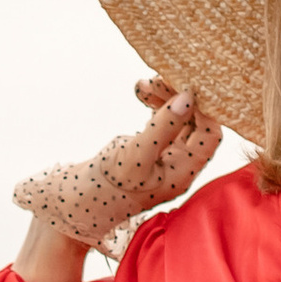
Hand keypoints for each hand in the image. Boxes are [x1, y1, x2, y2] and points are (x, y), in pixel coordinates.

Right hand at [12, 77, 222, 261]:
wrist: (71, 204)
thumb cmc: (102, 188)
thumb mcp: (133, 156)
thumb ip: (162, 127)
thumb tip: (188, 98)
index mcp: (183, 173)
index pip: (209, 135)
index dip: (203, 108)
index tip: (184, 85)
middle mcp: (179, 165)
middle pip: (195, 123)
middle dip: (180, 97)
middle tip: (159, 77)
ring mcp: (164, 157)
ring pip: (178, 119)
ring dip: (165, 96)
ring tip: (143, 83)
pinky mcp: (148, 149)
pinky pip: (161, 120)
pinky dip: (154, 103)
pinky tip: (140, 91)